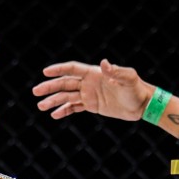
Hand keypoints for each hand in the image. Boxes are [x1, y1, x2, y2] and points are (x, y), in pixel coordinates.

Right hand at [33, 59, 152, 120]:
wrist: (142, 105)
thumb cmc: (137, 89)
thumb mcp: (129, 79)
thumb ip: (116, 71)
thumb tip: (105, 63)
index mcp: (95, 74)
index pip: (73, 69)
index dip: (59, 70)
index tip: (45, 72)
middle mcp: (89, 83)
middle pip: (65, 83)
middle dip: (50, 87)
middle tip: (36, 92)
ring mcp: (89, 94)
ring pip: (66, 97)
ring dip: (53, 101)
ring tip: (40, 106)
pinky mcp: (91, 105)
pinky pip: (74, 107)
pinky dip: (64, 111)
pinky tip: (54, 115)